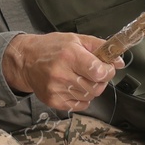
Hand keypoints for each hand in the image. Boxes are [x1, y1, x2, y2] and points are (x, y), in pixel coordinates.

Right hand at [2, 32, 124, 111]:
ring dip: (91, 89)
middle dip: (101, 80)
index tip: (106, 68)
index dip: (107, 71)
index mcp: (70, 55)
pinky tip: (74, 87)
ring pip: (89, 97)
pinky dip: (82, 98)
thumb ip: (100, 48)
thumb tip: (119, 61)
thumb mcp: (76, 39)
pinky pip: (79, 105)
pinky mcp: (53, 100)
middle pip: (96, 87)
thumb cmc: (52, 48)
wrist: (25, 60)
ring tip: (81, 78)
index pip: (99, 72)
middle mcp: (62, 74)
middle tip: (94, 73)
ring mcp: (56, 89)